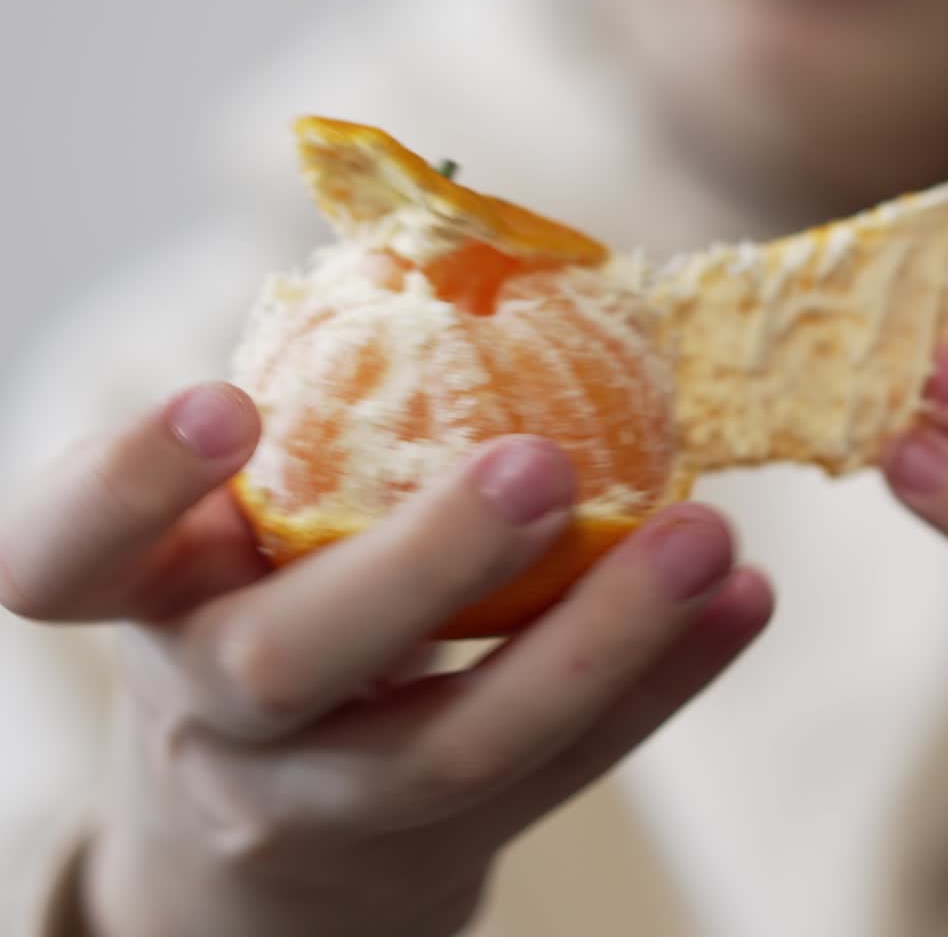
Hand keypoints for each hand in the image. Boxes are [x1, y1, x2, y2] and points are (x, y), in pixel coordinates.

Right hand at [0, 385, 771, 936]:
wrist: (265, 817)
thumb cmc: (268, 593)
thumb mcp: (252, 510)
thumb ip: (326, 413)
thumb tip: (474, 240)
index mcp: (147, 594)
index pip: (70, 554)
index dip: (130, 485)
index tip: (221, 403)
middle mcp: (213, 706)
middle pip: (291, 659)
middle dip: (422, 563)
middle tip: (542, 467)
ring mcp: (322, 799)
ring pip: (455, 746)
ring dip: (596, 638)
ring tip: (708, 539)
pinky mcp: (437, 844)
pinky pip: (559, 770)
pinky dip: (658, 681)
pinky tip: (742, 602)